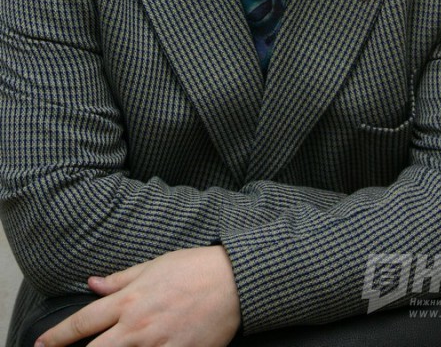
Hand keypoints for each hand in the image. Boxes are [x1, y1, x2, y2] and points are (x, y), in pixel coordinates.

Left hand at [35, 245, 240, 346]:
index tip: (42, 345)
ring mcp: (157, 345)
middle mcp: (137, 327)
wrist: (233, 281)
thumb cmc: (193, 267)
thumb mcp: (153, 265)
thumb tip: (92, 284)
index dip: (57, 337)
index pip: (83, 322)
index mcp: (129, 300)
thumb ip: (120, 279)